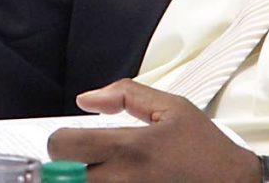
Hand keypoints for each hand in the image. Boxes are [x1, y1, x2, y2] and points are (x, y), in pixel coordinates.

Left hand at [48, 79, 258, 182]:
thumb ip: (125, 94)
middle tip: (80, 162)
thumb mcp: (171, 108)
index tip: (70, 140)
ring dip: (83, 181)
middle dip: (65, 168)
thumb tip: (88, 99)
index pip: (64, 146)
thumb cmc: (207, 152)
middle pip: (64, 177)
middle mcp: (126, 180)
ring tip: (99, 173)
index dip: (60, 141)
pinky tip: (113, 182)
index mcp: (131, 148)